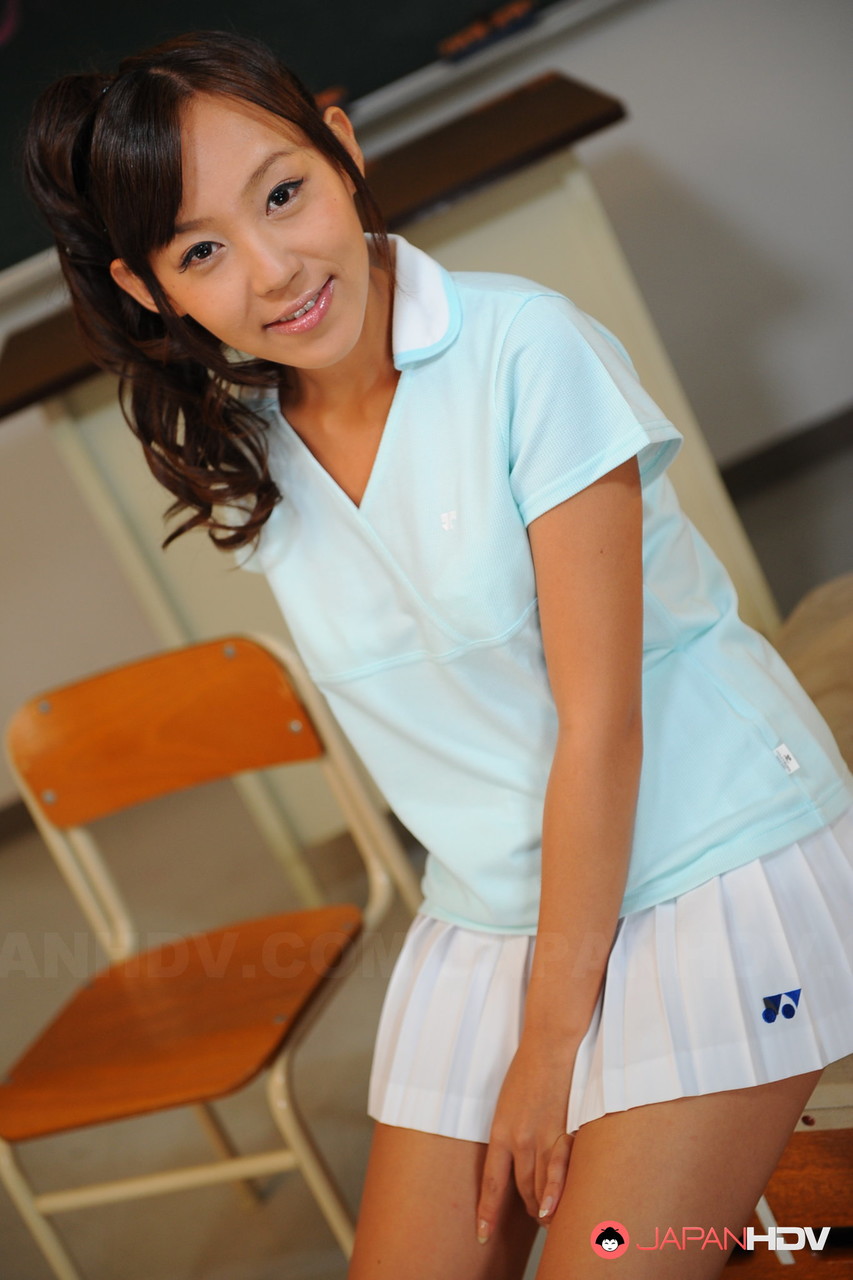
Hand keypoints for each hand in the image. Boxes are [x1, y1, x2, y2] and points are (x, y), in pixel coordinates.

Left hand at [476, 1035, 574, 1242]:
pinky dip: (557, 1194)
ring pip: (540, 1186)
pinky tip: (556, 1210)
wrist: (548, 1047)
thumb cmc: (525, 1072)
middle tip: (531, 1217)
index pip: (492, 1183)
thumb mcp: (506, 1105)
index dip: (488, 1211)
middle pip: (520, 1189)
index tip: (483, 1232)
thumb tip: (513, 1156)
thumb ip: (508, 1133)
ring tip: (546, 1217)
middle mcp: (519, 1140)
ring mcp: (542, 1138)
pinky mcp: (563, 1132)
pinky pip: (559, 1172)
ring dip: (542, 1206)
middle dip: (526, 1208)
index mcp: (499, 1132)